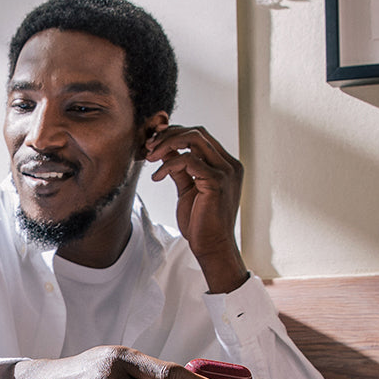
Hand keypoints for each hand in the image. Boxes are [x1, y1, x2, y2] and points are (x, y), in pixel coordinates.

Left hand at [144, 124, 247, 293]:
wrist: (212, 246)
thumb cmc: (201, 221)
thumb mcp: (187, 188)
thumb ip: (180, 167)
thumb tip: (165, 149)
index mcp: (225, 164)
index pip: (200, 135)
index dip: (175, 133)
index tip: (154, 142)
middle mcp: (229, 164)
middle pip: (197, 132)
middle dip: (169, 135)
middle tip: (149, 147)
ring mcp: (225, 172)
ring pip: (194, 139)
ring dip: (167, 144)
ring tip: (150, 157)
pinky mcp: (216, 182)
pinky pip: (188, 160)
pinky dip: (168, 164)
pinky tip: (157, 177)